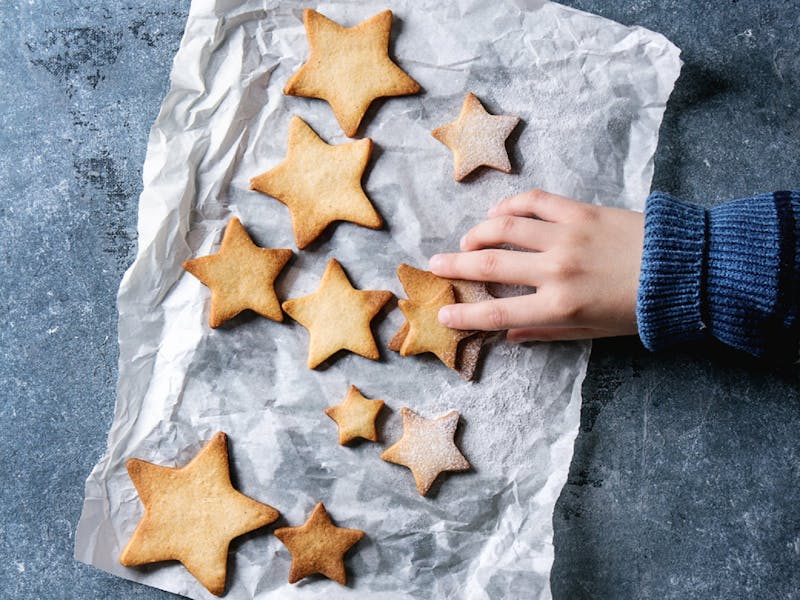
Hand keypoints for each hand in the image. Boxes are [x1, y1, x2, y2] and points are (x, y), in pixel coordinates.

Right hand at [428, 189, 644, 341]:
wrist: (686, 270)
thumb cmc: (641, 308)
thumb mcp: (595, 331)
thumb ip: (549, 331)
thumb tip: (511, 336)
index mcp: (560, 305)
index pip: (498, 311)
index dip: (465, 314)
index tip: (442, 314)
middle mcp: (555, 268)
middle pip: (491, 264)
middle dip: (456, 265)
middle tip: (435, 264)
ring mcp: (566, 235)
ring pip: (505, 227)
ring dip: (477, 232)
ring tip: (465, 240)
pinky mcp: (580, 211)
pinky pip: (534, 201)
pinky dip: (510, 205)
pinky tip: (497, 212)